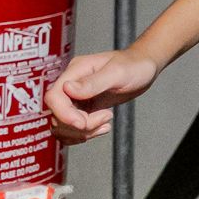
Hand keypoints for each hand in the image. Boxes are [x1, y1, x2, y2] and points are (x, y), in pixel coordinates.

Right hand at [45, 48, 159, 143]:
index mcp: (75, 72)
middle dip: (80, 125)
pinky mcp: (83, 108)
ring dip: (83, 132)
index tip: (83, 123)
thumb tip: (67, 88)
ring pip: (63, 126)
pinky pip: (72, 129)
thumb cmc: (134, 64)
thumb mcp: (117, 72)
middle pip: (57, 115)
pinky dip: (85, 134)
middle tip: (106, 116)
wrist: (145, 67)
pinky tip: (103, 127)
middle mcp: (71, 85)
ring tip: (106, 120)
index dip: (64, 114)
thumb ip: (93, 82)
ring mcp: (76, 98)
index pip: (54, 97)